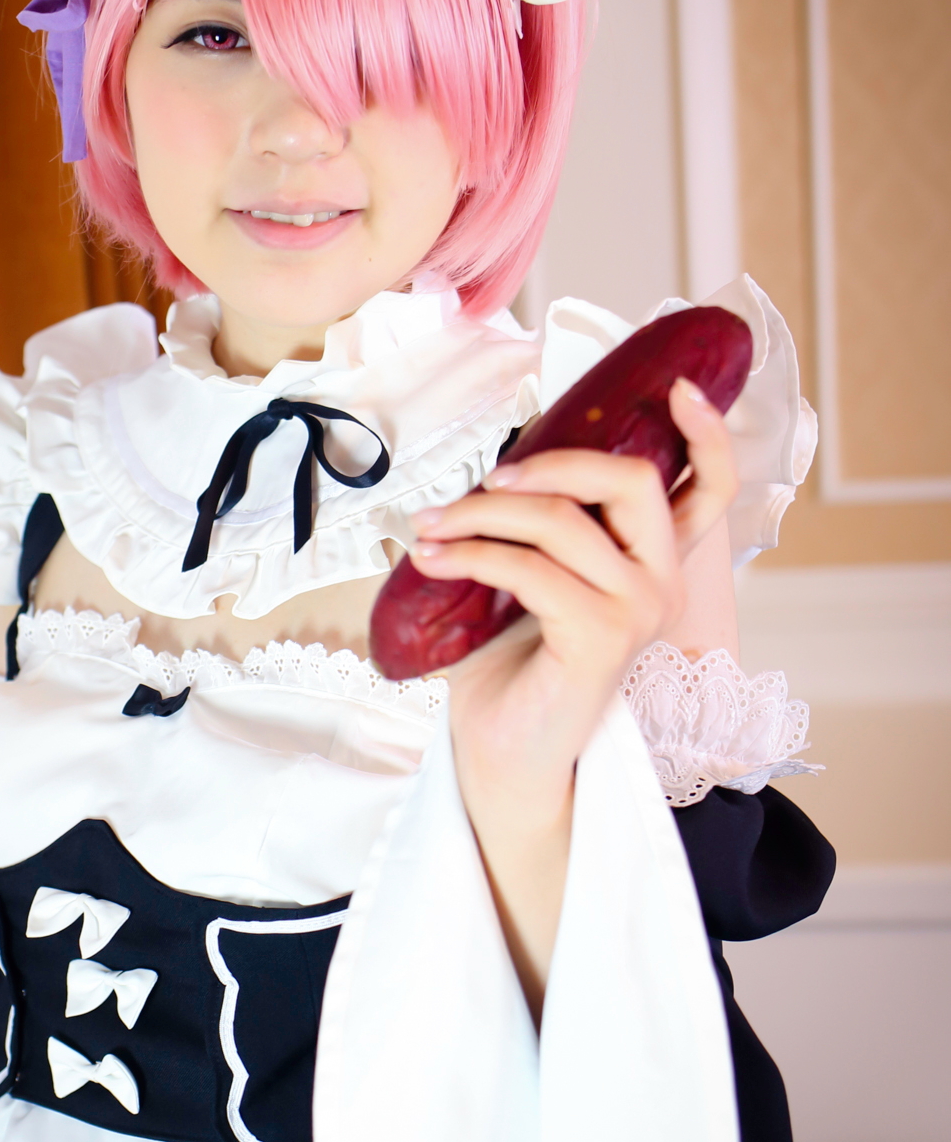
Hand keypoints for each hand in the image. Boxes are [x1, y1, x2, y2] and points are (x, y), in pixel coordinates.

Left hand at [408, 380, 737, 1008]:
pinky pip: (529, 568)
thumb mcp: (528, 579)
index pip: (712, 491)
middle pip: (631, 480)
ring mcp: (637, 612)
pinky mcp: (599, 639)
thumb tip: (488, 466)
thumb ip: (535, 528)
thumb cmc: (511, 666)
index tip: (680, 387)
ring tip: (429, 528)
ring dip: (481, 514)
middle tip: (487, 480)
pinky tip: (431, 560)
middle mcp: (660, 585)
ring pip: (561, 520)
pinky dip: (471, 555)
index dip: (707, 434)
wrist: (503, 754)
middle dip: (553, 461)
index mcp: (653, 564)